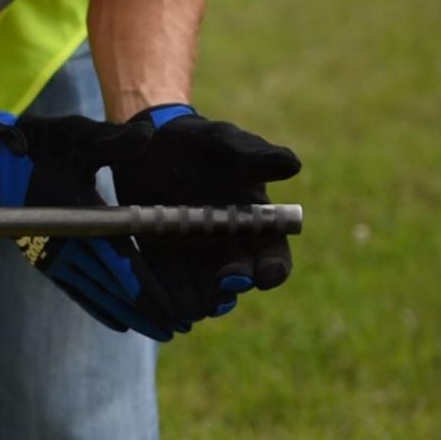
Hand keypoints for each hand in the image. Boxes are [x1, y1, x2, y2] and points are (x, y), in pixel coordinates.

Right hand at [0, 112, 187, 340]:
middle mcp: (67, 242)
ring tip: (157, 331)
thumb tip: (150, 135)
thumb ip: (115, 141)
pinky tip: (118, 322)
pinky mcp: (44, 260)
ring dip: (127, 314)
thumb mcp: (77, 136)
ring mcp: (53, 255)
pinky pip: (75, 290)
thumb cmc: (38, 146)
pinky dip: (98, 307)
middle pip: (113, 286)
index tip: (172, 307)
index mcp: (81, 215)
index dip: (147, 287)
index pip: (121, 260)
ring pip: (96, 293)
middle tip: (177, 328)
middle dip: (146, 309)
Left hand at [110, 104, 302, 321]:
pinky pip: (164, 288)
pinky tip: (158, 297)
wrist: (146, 140)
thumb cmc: (194, 138)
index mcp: (252, 221)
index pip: (273, 255)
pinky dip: (162, 296)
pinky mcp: (158, 258)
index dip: (273, 270)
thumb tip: (294, 165)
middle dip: (232, 288)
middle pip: (237, 281)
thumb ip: (253, 154)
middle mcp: (226, 245)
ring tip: (191, 301)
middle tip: (224, 283)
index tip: (265, 274)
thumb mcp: (221, 140)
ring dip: (198, 300)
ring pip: (202, 293)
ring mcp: (192, 256)